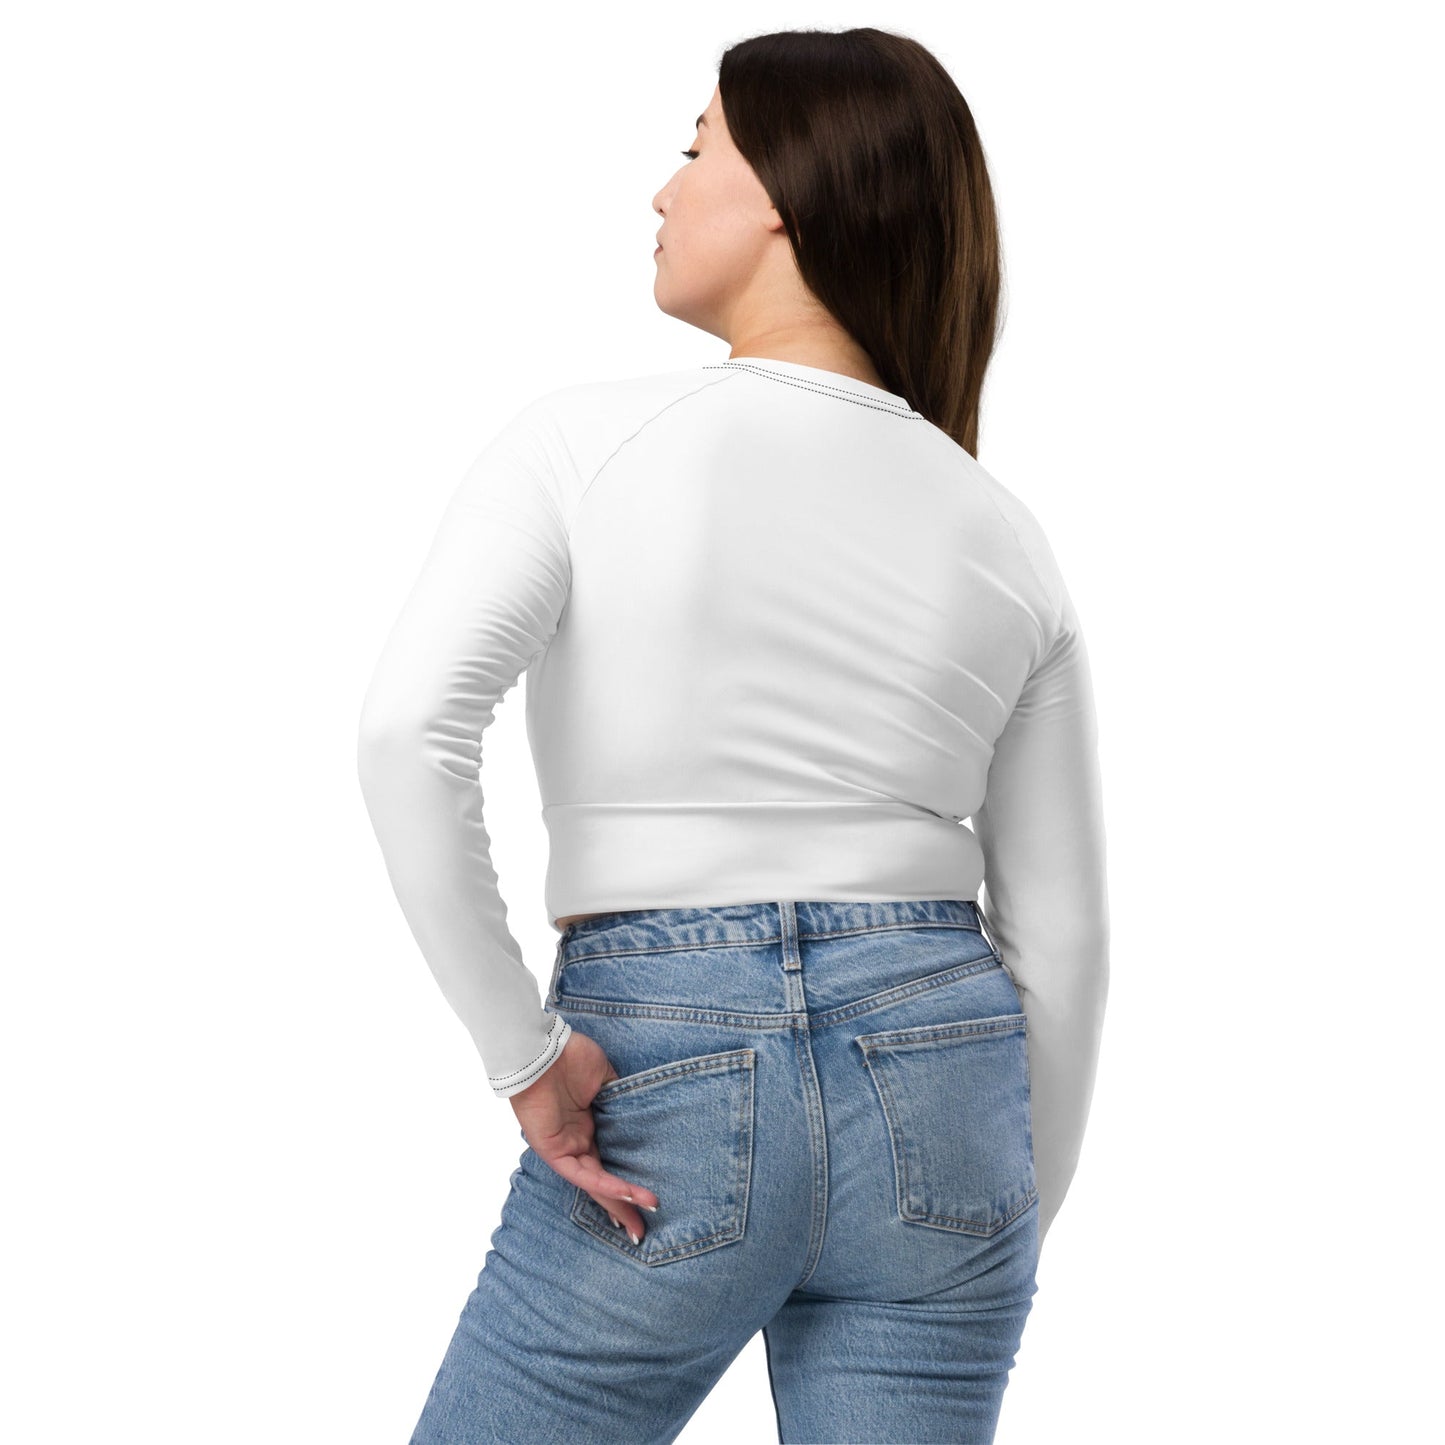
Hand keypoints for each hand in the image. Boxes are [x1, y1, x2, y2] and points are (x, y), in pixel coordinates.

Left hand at [508, 1028, 659, 1243]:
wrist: (541, 1048)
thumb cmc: (569, 1056)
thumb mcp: (604, 1077)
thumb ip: (619, 1098)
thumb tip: (639, 1109)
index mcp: (587, 1126)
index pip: (609, 1161)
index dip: (627, 1181)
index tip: (648, 1200)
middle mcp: (576, 1141)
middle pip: (602, 1182)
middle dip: (622, 1207)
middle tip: (641, 1232)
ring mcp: (564, 1148)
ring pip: (593, 1183)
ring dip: (617, 1202)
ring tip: (639, 1222)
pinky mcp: (552, 1150)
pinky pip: (581, 1173)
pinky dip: (603, 1184)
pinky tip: (624, 1194)